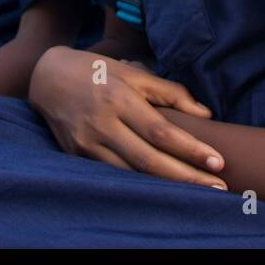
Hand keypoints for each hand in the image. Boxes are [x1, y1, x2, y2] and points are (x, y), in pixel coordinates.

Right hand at [28, 46, 226, 188]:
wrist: (46, 77)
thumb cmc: (97, 71)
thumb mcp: (133, 72)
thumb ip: (170, 93)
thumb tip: (205, 115)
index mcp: (118, 98)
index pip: (160, 132)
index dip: (191, 150)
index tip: (218, 163)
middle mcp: (101, 123)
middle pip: (148, 160)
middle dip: (186, 177)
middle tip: (218, 189)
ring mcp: (86, 143)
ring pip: (131, 174)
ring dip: (166, 187)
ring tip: (197, 193)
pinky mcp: (76, 156)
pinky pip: (113, 175)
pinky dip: (139, 184)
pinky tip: (162, 190)